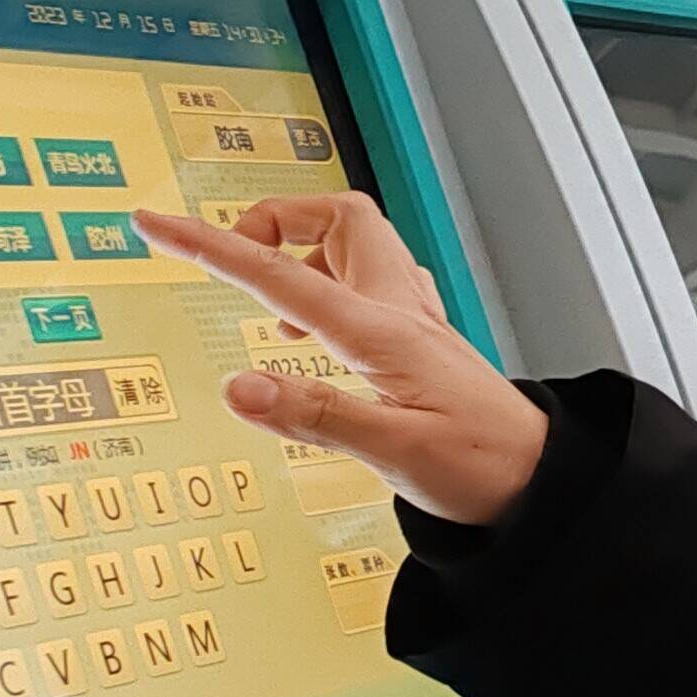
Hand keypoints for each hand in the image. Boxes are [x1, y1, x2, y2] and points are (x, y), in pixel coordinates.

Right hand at [135, 196, 549, 526]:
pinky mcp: (420, 339)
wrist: (543, 480)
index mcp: (381, 331)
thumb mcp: (394, 451)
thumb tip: (239, 388)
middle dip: (275, 219)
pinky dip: (328, 287)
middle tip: (232, 256)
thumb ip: (314, 415)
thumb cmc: (482, 467)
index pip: (277, 274)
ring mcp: (413, 320)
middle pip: (335, 216)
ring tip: (271, 309)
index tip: (154, 223)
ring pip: (355, 244)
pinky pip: (368, 283)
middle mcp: (398, 311)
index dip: (208, 245)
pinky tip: (315, 335)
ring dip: (303, 254)